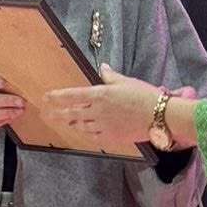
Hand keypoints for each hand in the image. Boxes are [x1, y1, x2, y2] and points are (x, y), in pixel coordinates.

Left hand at [44, 64, 188, 148]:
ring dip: (73, 124)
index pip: (72, 95)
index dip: (57, 97)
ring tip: (67, 122)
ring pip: (81, 126)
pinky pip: (94, 137)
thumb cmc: (145, 96)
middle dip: (58, 114)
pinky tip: (84, 132)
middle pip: (72, 113)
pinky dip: (87, 134)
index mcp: (100, 94)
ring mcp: (104, 126)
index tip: (47, 97)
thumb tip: (103, 68)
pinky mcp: (111, 137)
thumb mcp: (126, 82)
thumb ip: (111, 76)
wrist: (159, 116)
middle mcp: (98, 111)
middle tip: (49, 115)